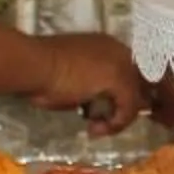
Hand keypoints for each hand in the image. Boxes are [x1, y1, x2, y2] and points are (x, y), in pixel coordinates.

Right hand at [30, 34, 150, 131]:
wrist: (34, 65)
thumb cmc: (42, 71)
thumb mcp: (70, 78)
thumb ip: (89, 87)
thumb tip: (94, 107)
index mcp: (106, 45)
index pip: (128, 73)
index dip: (120, 96)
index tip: (102, 112)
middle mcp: (118, 50)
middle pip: (138, 84)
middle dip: (125, 107)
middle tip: (106, 123)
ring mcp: (121, 63)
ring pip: (135, 98)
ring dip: (118, 118)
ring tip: (96, 128)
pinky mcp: (119, 79)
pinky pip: (128, 108)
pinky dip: (115, 123)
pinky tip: (95, 128)